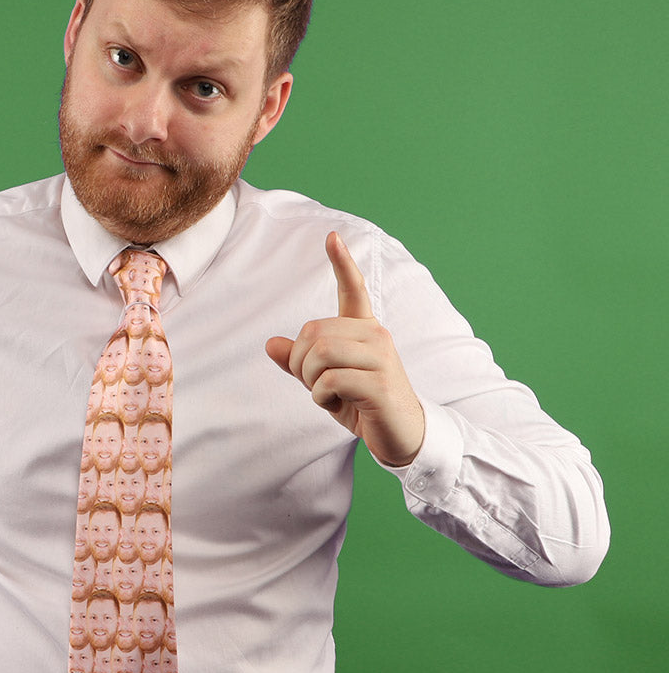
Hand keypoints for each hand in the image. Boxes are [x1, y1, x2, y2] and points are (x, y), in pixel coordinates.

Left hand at [265, 231, 424, 466]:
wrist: (401, 436)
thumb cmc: (362, 405)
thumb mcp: (325, 382)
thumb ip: (300, 362)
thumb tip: (271, 344)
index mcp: (364, 330)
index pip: (354, 290)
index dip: (342, 263)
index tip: (332, 236)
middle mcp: (376, 335)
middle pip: (313, 332)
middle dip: (300, 363)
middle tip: (315, 385)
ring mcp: (381, 357)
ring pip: (320, 353)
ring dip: (310, 380)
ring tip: (326, 394)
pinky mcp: (379, 382)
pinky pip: (330, 379)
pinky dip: (321, 396)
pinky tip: (335, 403)